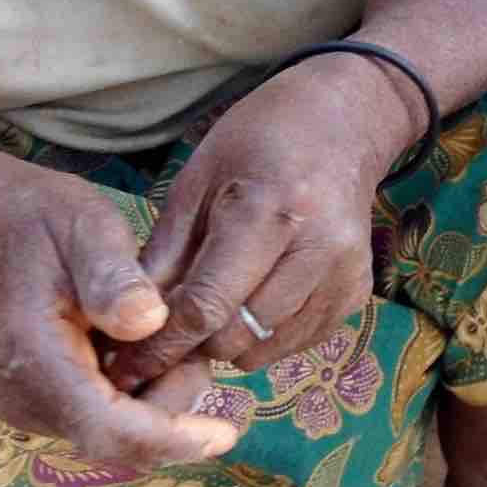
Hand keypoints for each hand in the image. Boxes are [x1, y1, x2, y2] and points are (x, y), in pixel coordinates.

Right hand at [0, 144, 240, 467]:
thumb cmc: (37, 217)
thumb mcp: (84, 224)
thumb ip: (114, 274)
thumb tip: (148, 322)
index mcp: (30, 356)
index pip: (105, 426)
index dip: (169, 439)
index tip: (225, 435)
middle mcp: (20, 398)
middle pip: (114, 438)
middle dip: (170, 407)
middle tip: (196, 345)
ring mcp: (23, 406)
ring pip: (111, 434)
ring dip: (154, 400)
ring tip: (167, 335)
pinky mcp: (36, 405)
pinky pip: (99, 419)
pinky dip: (135, 394)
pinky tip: (143, 345)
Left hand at [106, 55, 418, 389]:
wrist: (344, 122)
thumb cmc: (261, 138)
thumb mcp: (198, 177)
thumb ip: (166, 251)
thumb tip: (133, 319)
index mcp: (270, 210)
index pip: (208, 304)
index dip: (162, 343)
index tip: (129, 364)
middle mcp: (317, 249)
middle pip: (235, 336)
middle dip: (193, 340)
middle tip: (172, 323)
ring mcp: (344, 276)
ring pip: (263, 350)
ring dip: (228, 340)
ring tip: (215, 302)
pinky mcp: (356, 294)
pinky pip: (293, 343)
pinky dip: (262, 336)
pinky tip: (255, 295)